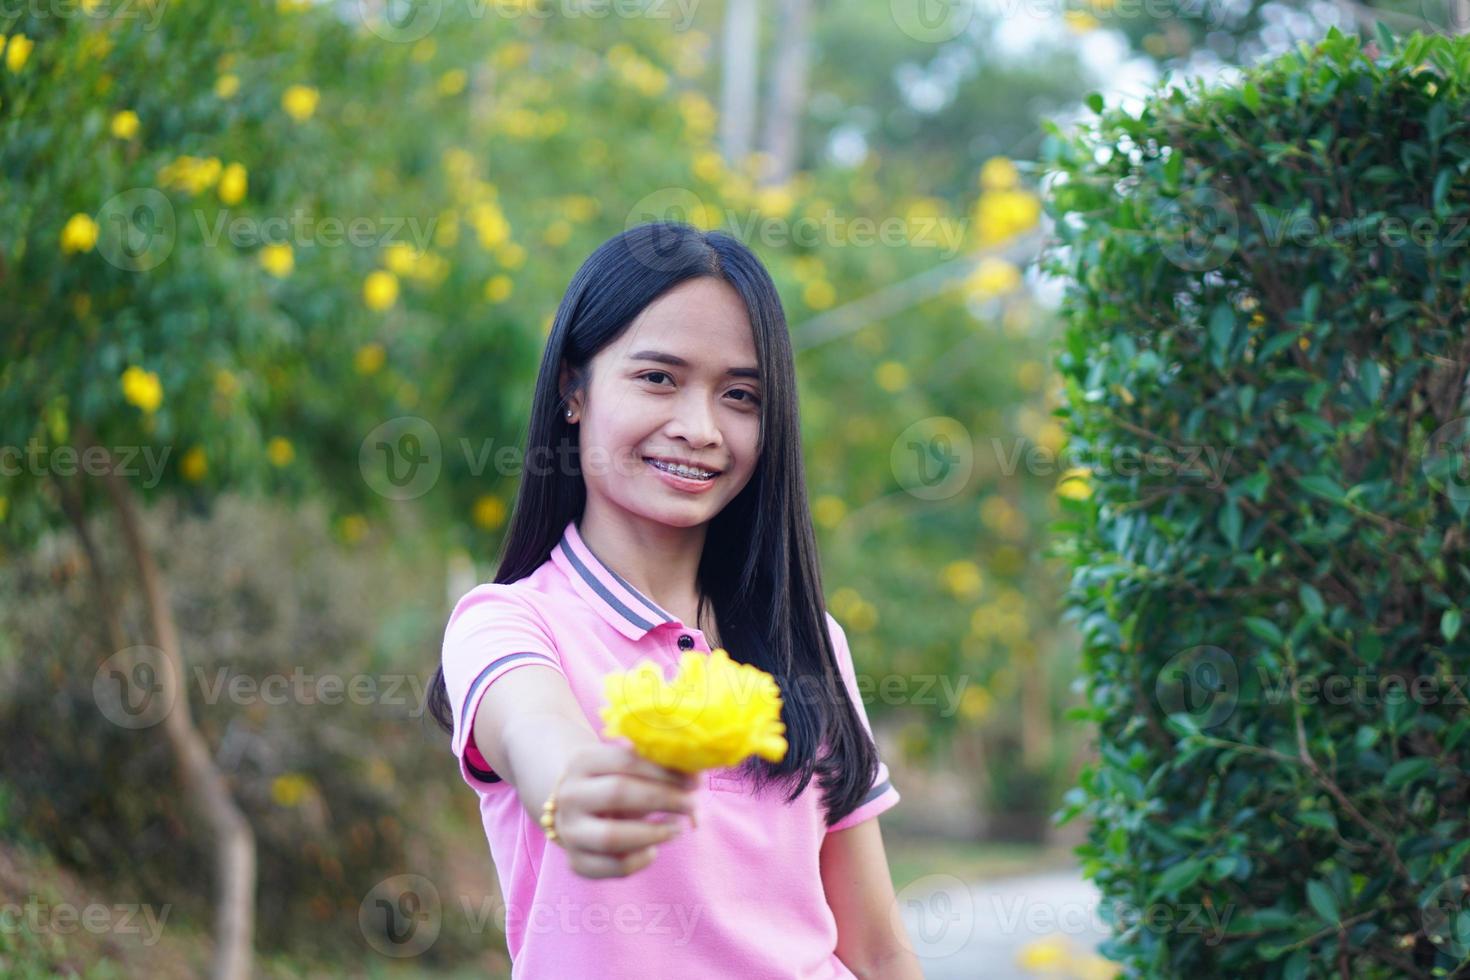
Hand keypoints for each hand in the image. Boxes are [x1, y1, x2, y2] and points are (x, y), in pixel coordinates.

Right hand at [546, 741, 700, 878]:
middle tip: (692, 803)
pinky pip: (614, 867)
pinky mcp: (577, 862)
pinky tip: (654, 848)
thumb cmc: (614, 780)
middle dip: (663, 798)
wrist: (575, 806)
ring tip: (677, 828)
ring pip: (612, 837)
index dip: (663, 772)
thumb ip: (660, 768)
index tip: (693, 781)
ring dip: (653, 833)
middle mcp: (569, 796)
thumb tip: (696, 776)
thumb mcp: (629, 767)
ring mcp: (569, 832)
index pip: (625, 761)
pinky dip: (641, 860)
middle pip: (618, 793)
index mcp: (582, 762)